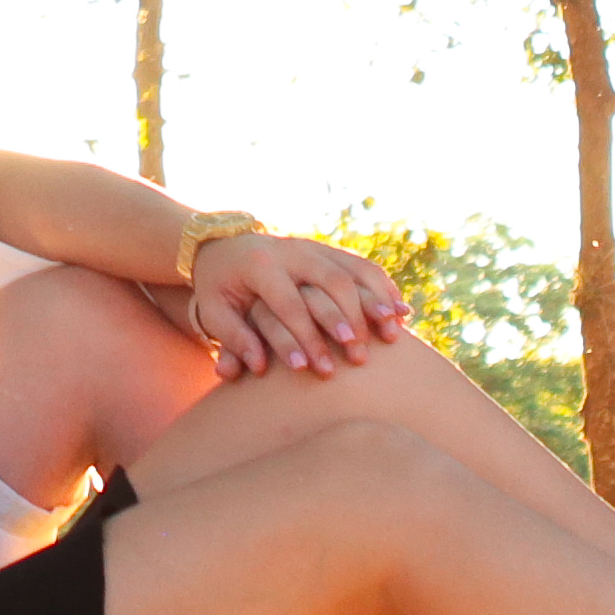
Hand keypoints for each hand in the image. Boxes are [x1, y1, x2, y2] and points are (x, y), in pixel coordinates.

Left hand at [186, 226, 412, 377]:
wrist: (224, 244)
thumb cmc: (220, 288)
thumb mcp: (214, 312)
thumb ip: (233, 339)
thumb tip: (258, 368)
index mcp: (261, 266)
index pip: (290, 304)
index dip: (304, 338)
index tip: (316, 370)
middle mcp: (293, 250)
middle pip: (331, 283)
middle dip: (348, 320)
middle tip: (359, 357)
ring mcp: (315, 246)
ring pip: (354, 270)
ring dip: (376, 303)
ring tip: (391, 336)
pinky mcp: (330, 249)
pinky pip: (364, 266)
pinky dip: (384, 289)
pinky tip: (400, 313)